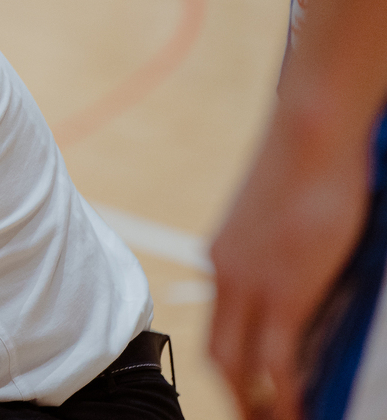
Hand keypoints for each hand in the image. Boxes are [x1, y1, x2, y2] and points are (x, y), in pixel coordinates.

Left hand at [209, 104, 372, 419]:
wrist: (309, 134)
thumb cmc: (305, 168)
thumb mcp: (281, 223)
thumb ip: (280, 258)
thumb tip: (299, 283)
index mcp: (222, 257)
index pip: (217, 327)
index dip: (230, 369)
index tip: (245, 394)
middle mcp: (225, 273)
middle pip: (219, 354)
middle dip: (237, 396)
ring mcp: (251, 283)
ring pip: (241, 363)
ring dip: (257, 402)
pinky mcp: (284, 288)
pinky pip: (276, 358)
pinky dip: (282, 392)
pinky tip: (296, 411)